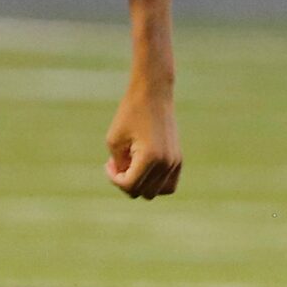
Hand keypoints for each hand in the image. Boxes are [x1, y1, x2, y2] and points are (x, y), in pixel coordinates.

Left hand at [105, 79, 181, 198]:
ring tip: (132, 165)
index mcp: (150, 158)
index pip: (129, 186)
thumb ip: (118, 166)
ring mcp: (175, 162)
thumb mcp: (114, 141)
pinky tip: (143, 168)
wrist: (153, 94)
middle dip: (126, 182)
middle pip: (143, 192)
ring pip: (156, 192)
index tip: (108, 162)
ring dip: (141, 184)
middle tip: (118, 162)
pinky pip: (168, 185)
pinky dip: (155, 183)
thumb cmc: (130, 114)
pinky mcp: (178, 159)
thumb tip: (126, 183)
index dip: (114, 179)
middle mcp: (166, 164)